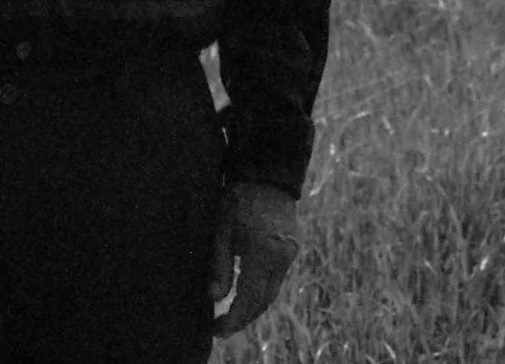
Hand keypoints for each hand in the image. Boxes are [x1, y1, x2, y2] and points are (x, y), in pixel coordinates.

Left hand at [207, 181, 299, 335]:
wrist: (268, 175)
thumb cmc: (239, 198)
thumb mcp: (221, 228)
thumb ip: (219, 264)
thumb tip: (214, 298)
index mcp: (263, 250)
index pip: (249, 297)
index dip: (233, 318)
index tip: (217, 330)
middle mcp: (281, 256)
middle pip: (263, 301)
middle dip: (242, 319)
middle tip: (220, 328)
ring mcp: (289, 253)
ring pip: (271, 294)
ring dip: (252, 309)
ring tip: (229, 317)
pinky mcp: (290, 250)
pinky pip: (275, 281)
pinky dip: (260, 293)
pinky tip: (244, 296)